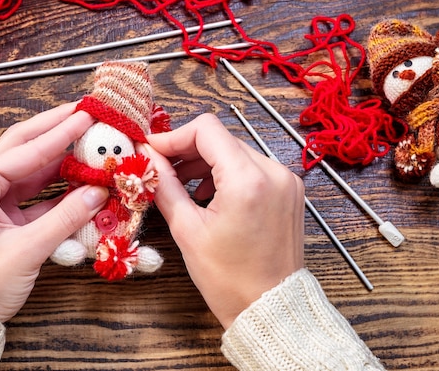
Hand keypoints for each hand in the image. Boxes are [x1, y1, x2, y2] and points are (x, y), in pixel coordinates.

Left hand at [0, 103, 108, 321]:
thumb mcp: (26, 250)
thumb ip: (66, 218)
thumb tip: (99, 193)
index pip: (25, 150)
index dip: (60, 133)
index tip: (86, 116)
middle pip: (23, 148)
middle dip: (54, 130)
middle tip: (83, 113)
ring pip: (30, 170)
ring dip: (59, 159)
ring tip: (87, 141)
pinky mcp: (2, 217)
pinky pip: (34, 195)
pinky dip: (57, 189)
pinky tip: (79, 181)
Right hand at [146, 113, 303, 328]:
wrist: (270, 308)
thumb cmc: (229, 278)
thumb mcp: (186, 230)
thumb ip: (164, 185)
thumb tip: (148, 158)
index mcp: (248, 180)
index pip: (206, 130)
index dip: (174, 136)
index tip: (153, 150)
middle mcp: (274, 172)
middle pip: (221, 138)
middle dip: (187, 149)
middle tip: (161, 167)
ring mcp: (286, 180)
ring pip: (236, 151)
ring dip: (206, 161)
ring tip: (183, 183)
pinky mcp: (290, 191)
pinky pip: (253, 167)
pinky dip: (228, 172)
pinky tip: (209, 192)